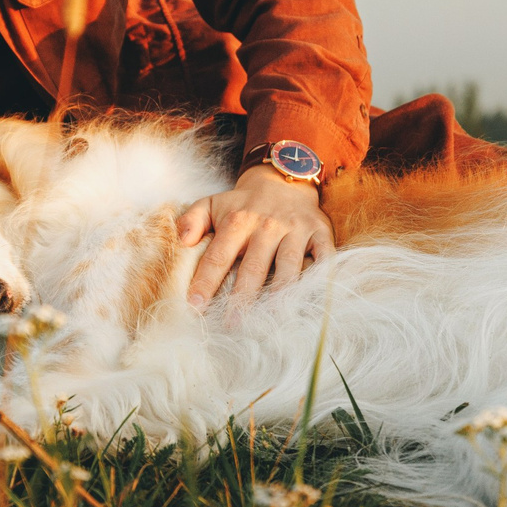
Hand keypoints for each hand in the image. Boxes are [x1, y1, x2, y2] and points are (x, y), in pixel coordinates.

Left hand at [179, 166, 333, 310]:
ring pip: (289, 265)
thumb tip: (182, 242)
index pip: (219, 256)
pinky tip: (313, 297)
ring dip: (280, 292)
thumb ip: (192, 220)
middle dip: (242, 297)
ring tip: (272, 317)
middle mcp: (267, 226)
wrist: (283, 182)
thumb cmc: (244, 204)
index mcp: (238, 220)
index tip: (195, 306)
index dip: (206, 281)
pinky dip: (321, 276)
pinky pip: (324, 257)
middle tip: (232, 324)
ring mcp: (296, 230)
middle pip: (254, 267)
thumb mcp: (212, 203)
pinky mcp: (320, 233)